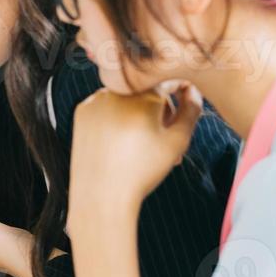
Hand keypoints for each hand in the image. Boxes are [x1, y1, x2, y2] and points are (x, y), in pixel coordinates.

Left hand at [68, 83, 202, 224]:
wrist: (101, 196)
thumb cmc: (142, 171)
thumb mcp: (178, 141)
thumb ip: (192, 109)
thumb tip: (192, 88)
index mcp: (143, 93)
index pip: (171, 80)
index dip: (182, 97)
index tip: (180, 118)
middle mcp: (117, 90)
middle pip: (149, 90)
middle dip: (160, 111)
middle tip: (164, 140)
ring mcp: (96, 99)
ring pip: (128, 98)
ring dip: (138, 114)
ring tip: (143, 144)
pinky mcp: (82, 111)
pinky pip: (107, 106)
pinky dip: (116, 118)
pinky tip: (119, 142)